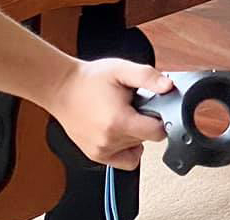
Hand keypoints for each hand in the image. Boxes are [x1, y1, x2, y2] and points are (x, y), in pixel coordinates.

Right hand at [46, 58, 171, 168]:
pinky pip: (125, 160)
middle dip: (146, 122)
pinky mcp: (96, 155)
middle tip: (133, 106)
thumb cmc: (89, 80)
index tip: (154, 108)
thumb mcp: (121, 70)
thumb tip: (168, 86)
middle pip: (147, 139)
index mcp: (119, 121)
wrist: (61, 89)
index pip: (157, 132)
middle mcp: (110, 140)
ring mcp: (102, 150)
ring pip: (137, 148)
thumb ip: (147, 77)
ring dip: (135, 134)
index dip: (161, 118)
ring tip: (121, 115)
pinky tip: (121, 131)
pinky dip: (128, 148)